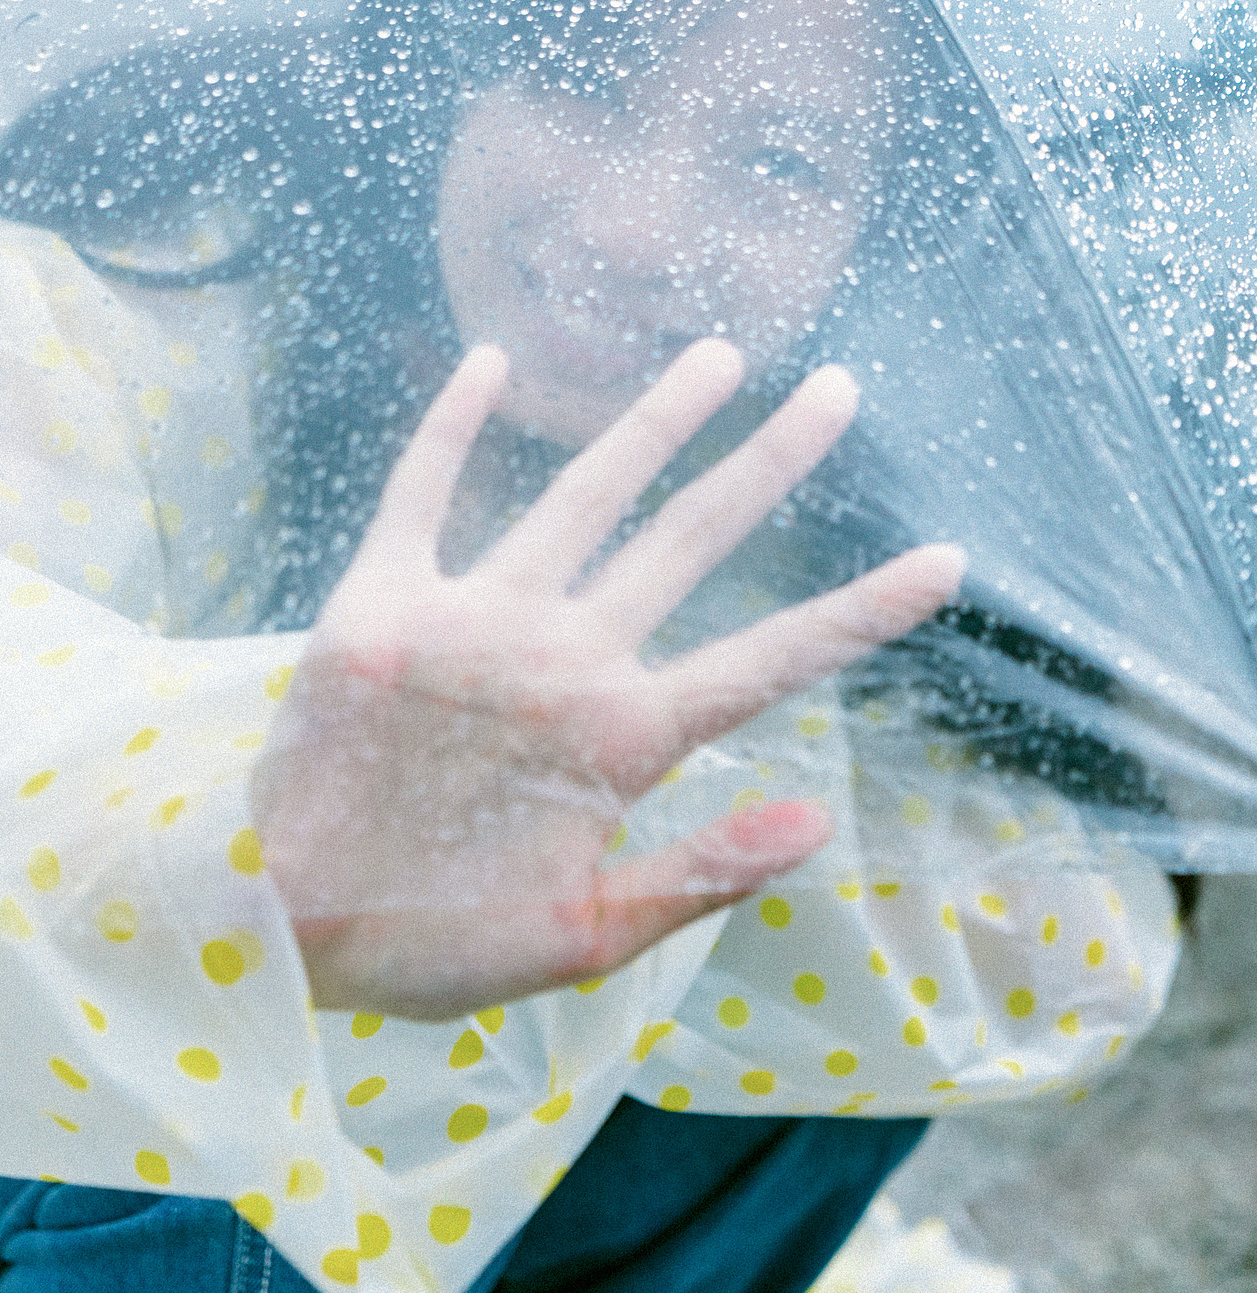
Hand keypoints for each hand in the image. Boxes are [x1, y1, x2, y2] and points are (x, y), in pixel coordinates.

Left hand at [251, 339, 963, 1019]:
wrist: (276, 917)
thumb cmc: (436, 936)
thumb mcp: (585, 939)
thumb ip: (703, 872)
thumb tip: (824, 818)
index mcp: (619, 738)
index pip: (771, 662)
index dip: (863, 611)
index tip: (944, 559)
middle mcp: (560, 654)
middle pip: (688, 540)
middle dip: (771, 461)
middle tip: (836, 387)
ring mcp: (472, 614)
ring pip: (583, 495)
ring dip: (655, 419)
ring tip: (716, 353)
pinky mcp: (382, 596)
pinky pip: (422, 490)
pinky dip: (452, 423)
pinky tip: (488, 357)